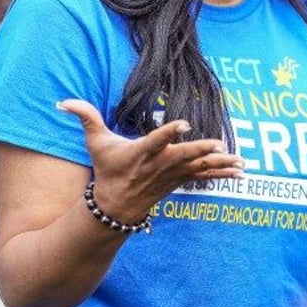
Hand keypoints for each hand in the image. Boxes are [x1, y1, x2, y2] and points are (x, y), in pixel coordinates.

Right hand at [57, 99, 243, 224]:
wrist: (116, 206)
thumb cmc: (108, 169)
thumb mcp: (95, 143)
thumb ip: (86, 118)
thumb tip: (63, 101)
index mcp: (140, 153)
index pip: (156, 141)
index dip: (169, 133)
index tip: (184, 124)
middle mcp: (159, 165)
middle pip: (182, 156)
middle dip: (200, 150)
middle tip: (219, 144)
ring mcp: (173, 174)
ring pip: (199, 168)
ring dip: (221, 164)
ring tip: (242, 161)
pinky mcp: (181, 180)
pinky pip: (205, 176)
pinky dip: (223, 173)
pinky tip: (242, 172)